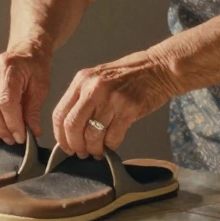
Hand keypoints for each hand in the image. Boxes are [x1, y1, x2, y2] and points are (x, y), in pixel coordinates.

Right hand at [0, 48, 50, 144]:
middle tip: (12, 138)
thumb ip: (34, 110)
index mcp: (8, 68)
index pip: (6, 102)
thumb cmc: (34, 68)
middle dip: (0, 128)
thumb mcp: (41, 87)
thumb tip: (33, 132)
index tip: (21, 136)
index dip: (13, 123)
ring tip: (0, 135)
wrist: (24, 52)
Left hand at [52, 51, 176, 158]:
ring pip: (92, 135)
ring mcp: (111, 98)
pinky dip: (110, 146)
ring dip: (93, 149)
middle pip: (73, 126)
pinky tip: (111, 146)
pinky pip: (113, 137)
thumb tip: (71, 129)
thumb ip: (83, 98)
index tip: (66, 146)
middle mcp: (93, 88)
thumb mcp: (99, 78)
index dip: (60, 135)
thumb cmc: (129, 75)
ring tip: (97, 152)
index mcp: (82, 80)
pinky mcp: (129, 109)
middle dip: (75, 145)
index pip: (60, 113)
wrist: (158, 67)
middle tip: (81, 153)